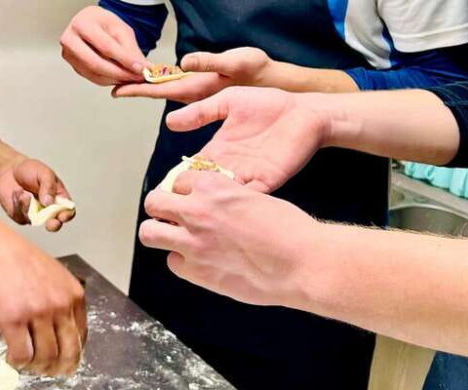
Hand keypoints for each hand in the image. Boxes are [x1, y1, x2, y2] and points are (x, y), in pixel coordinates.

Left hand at [0, 156, 74, 231]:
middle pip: (55, 223)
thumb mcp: (44, 173)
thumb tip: (49, 203)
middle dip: (54, 225)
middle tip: (50, 223)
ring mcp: (35, 215)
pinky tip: (17, 192)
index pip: (68, 211)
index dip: (67, 215)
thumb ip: (49, 186)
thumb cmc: (30, 170)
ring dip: (28, 206)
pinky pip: (21, 216)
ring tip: (22, 192)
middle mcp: (49, 209)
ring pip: (35, 220)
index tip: (62, 216)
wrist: (9, 170)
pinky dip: (18, 204)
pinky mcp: (22, 216)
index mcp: (59, 198)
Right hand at [0, 234, 86, 375]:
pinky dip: (19, 363)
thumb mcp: (53, 275)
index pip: (82, 336)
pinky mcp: (14, 320)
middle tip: (48, 372)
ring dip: (36, 367)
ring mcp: (38, 313)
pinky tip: (13, 358)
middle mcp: (61, 305)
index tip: (63, 361)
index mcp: (74, 295)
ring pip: (46, 357)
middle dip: (59, 368)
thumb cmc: (16, 259)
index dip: (72, 354)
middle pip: (68, 352)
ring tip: (27, 364)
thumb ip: (61, 300)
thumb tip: (61, 331)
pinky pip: (22, 355)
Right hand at [60, 6, 149, 85]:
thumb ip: (131, 50)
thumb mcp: (121, 30)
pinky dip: (110, 81)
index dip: (124, 59)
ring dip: (116, 79)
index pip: (105, 46)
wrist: (92, 24)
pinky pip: (93, 78)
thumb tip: (145, 68)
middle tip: (137, 78)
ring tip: (133, 78)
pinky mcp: (74, 67)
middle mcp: (70, 40)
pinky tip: (121, 78)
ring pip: (95, 74)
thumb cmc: (104, 24)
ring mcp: (69, 55)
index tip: (140, 68)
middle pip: (96, 63)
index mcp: (82, 24)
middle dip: (120, 73)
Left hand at [113, 47, 273, 102]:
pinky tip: (153, 76)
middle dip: (134, 86)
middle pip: (156, 91)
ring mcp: (197, 91)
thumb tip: (184, 62)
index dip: (136, 88)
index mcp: (195, 89)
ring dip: (145, 84)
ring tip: (125, 79)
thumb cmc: (255, 71)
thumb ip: (208, 63)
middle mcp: (193, 93)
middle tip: (110, 81)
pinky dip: (161, 80)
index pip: (158, 90)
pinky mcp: (203, 86)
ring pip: (164, 89)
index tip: (115, 90)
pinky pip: (176, 84)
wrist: (271, 81)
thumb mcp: (233, 62)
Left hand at [138, 171, 321, 306]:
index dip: (184, 191)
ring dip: (160, 234)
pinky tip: (200, 263)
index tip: (190, 199)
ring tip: (174, 239)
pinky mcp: (195, 271)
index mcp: (212, 186)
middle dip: (161, 208)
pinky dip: (183, 263)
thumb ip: (225, 199)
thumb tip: (213, 206)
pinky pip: (172, 263)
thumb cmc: (288, 229)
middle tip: (172, 217)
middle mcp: (196, 211)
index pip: (178, 180)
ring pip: (149, 233)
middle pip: (154, 202)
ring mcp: (192, 242)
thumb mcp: (254, 197)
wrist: (300, 262)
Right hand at [165, 87, 330, 192]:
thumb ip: (200, 112)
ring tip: (197, 210)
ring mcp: (249, 176)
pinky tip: (227, 203)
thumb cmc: (268, 103)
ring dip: (212, 202)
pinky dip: (238, 201)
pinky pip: (249, 196)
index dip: (177, 179)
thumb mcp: (228, 102)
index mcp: (218, 149)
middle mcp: (230, 166)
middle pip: (204, 188)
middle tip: (174, 208)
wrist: (304, 111)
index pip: (191, 169)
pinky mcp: (268, 181)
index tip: (162, 189)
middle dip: (190, 198)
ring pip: (223, 196)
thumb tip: (169, 122)